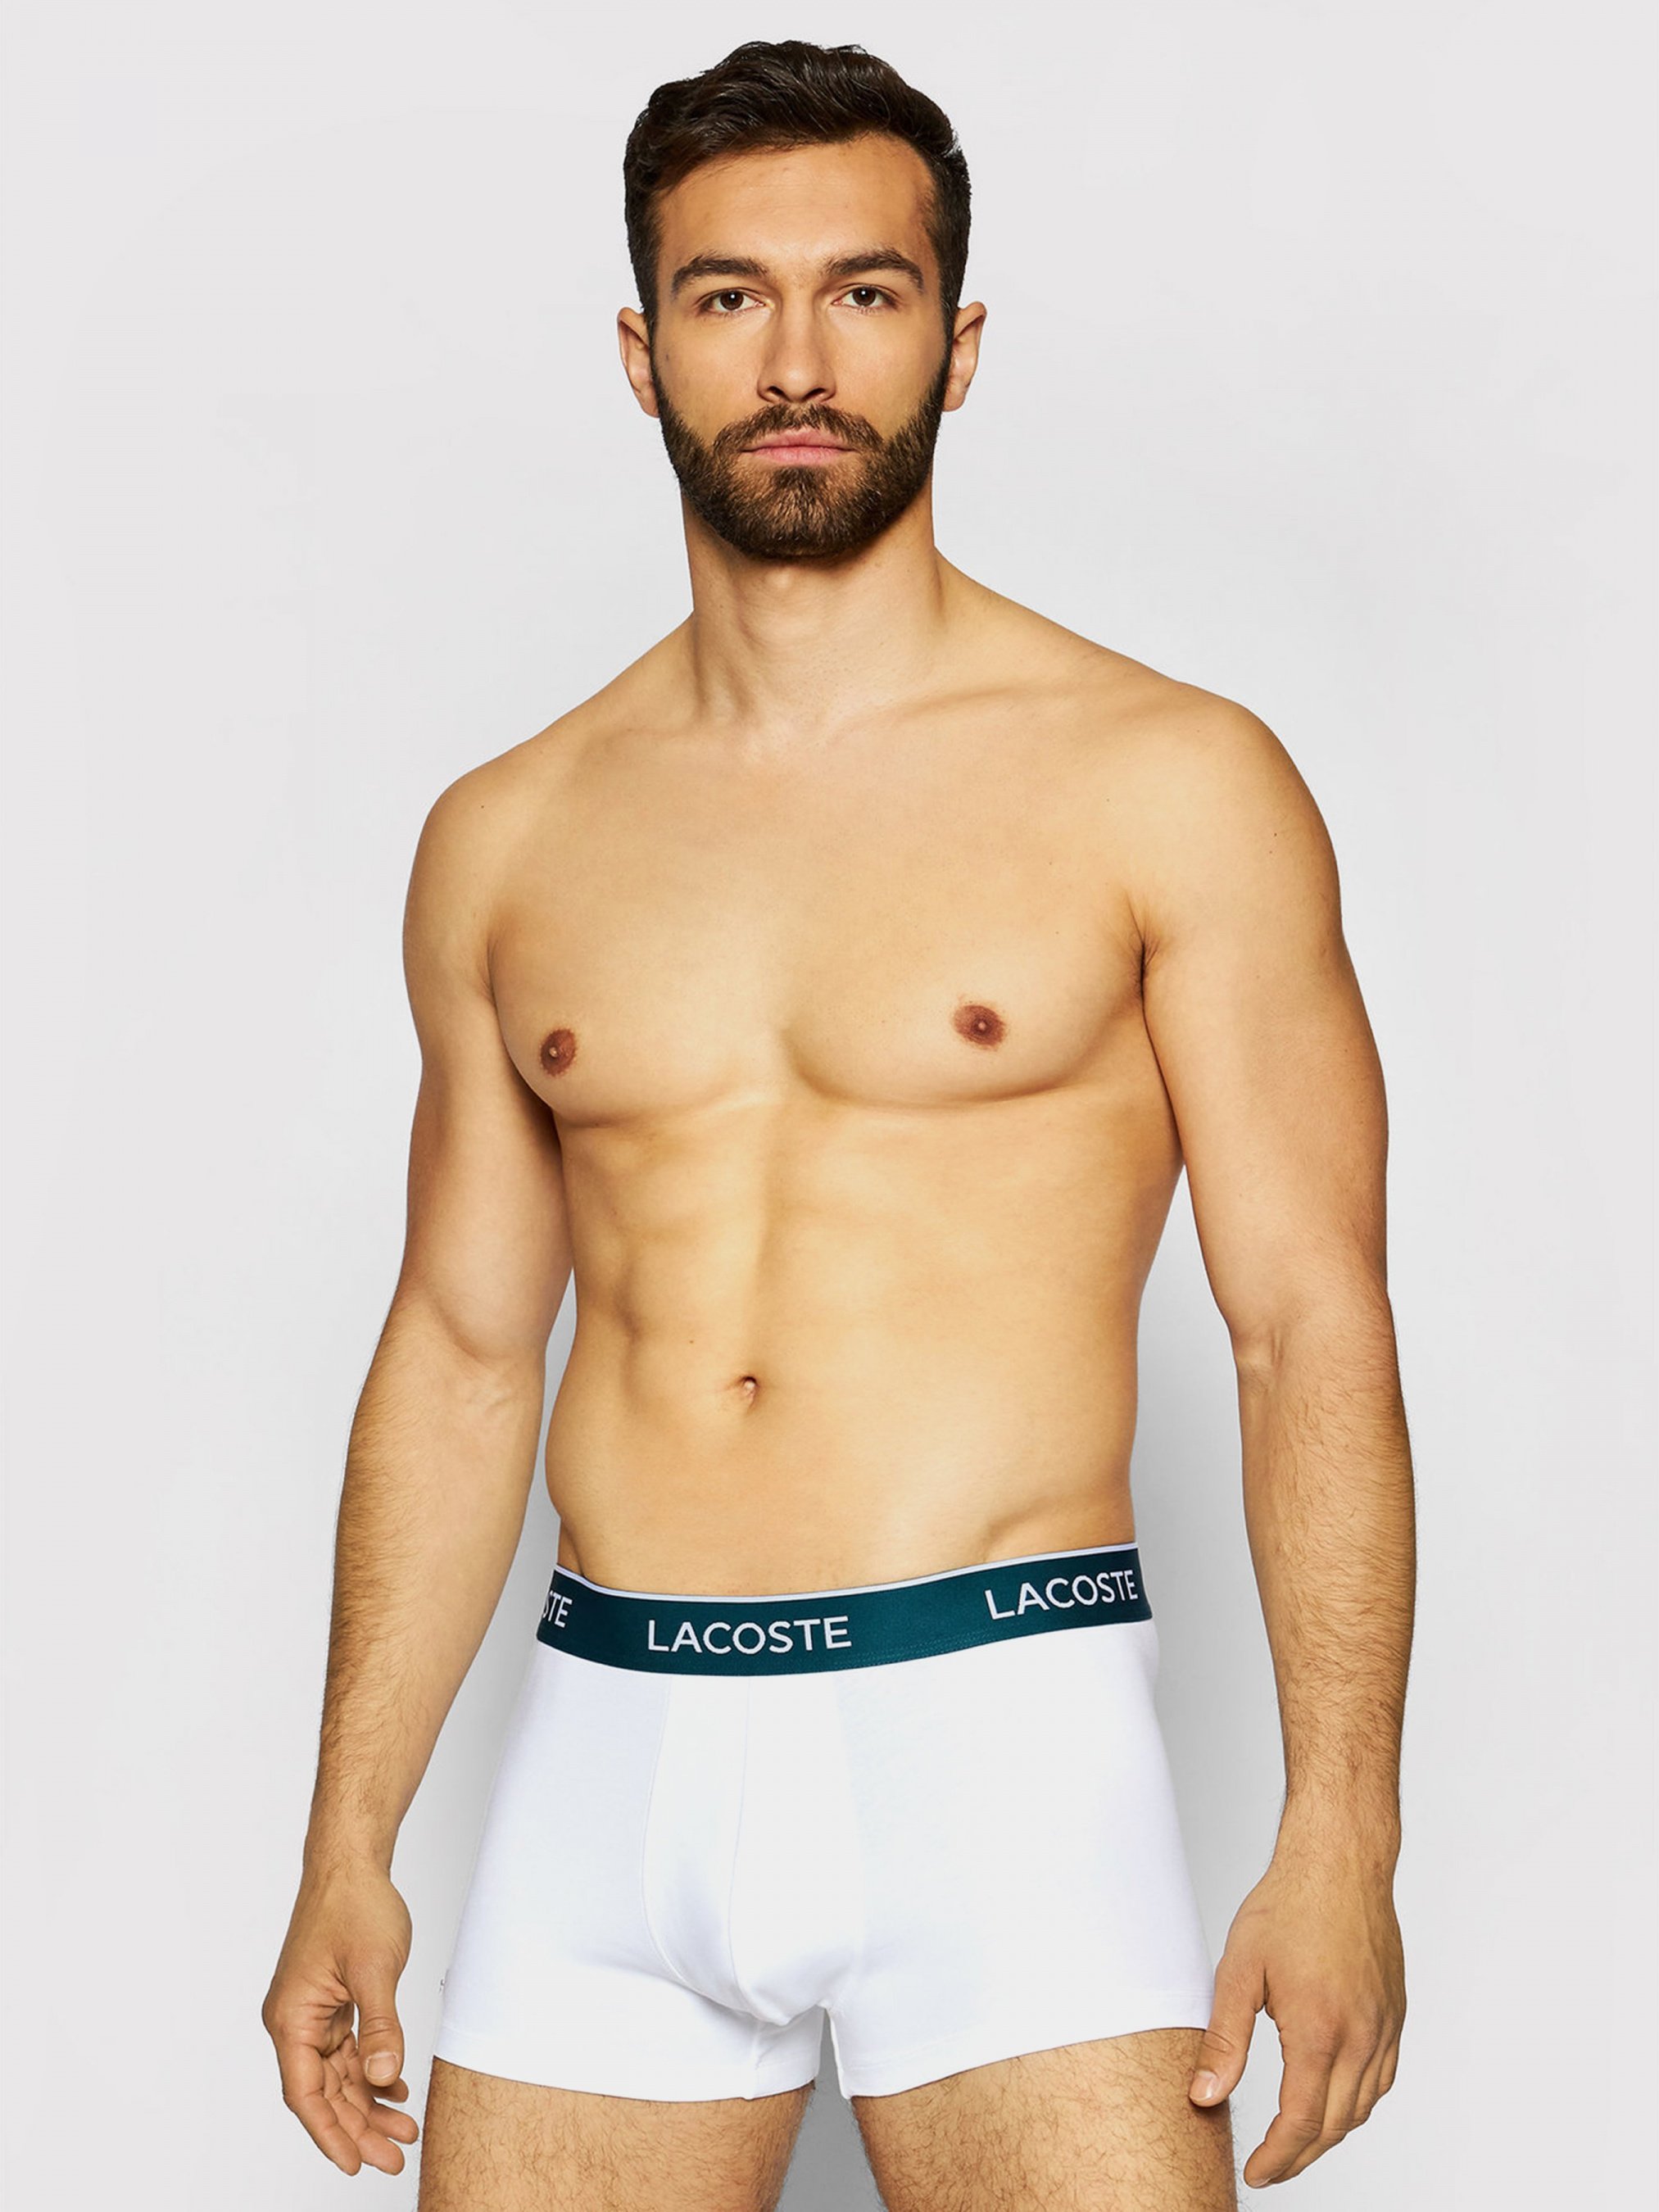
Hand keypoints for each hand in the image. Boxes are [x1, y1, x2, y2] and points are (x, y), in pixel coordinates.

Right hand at [262, 1860, 421, 2175]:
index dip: (331, 2133)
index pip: (306, 2093)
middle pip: (324, 2092)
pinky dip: (371, 2070)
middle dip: (358, 2127)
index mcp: (291, 2018)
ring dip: (369, 2102)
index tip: (356, 2163)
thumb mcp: (374, 1968)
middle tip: (394, 2157)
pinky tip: (396, 2087)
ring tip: (404, 2131)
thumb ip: (381, 2026)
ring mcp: (312, 2012)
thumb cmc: (354, 1905)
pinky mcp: (330, 2002)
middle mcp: (295, 2021)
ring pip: (338, 2075)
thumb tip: (384, 2075)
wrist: (350, 1863)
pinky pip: (348, 2050)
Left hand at [1187, 1841, 1404, 2186]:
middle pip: (1335, 2126)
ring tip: (1296, 2140)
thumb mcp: (1239, 1969)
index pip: (1302, 2123)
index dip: (1278, 2158)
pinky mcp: (1395, 2014)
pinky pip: (1383, 2078)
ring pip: (1363, 2107)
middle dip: (1301, 2155)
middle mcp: (1361, 2037)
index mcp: (1320, 2032)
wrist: (1339, 1861)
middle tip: (1270, 2164)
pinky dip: (1358, 2102)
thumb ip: (1224, 2040)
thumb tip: (1205, 2095)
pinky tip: (1335, 2099)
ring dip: (1330, 2133)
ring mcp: (1384, 2027)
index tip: (1257, 2172)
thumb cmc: (1289, 1905)